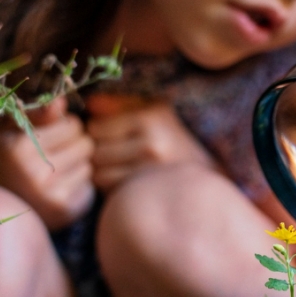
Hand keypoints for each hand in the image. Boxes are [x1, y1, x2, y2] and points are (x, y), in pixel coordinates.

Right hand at [0, 96, 94, 230]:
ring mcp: (51, 194)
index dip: (64, 127)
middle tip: (56, 154)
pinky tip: (59, 189)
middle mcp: (35, 172)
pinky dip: (78, 185)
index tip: (51, 136)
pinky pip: (89, 187)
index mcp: (19, 148)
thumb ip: (36, 113)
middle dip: (74, 145)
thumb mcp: (9, 132)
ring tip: (55, 172)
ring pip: (89, 165)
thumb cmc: (6, 161)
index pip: (72, 124)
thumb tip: (62, 101)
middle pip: (85, 144)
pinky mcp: (65, 210)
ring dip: (77, 166)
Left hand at [85, 94, 213, 192]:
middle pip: (95, 152)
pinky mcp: (147, 193)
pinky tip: (122, 180)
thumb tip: (90, 103)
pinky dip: (110, 186)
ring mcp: (150, 172)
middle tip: (107, 152)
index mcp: (150, 118)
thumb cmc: (170, 136)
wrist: (204, 171)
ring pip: (99, 174)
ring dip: (100, 171)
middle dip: (96, 152)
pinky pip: (110, 190)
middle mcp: (152, 145)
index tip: (104, 134)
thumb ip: (120, 103)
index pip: (96, 128)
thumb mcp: (152, 110)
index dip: (94, 131)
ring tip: (114, 166)